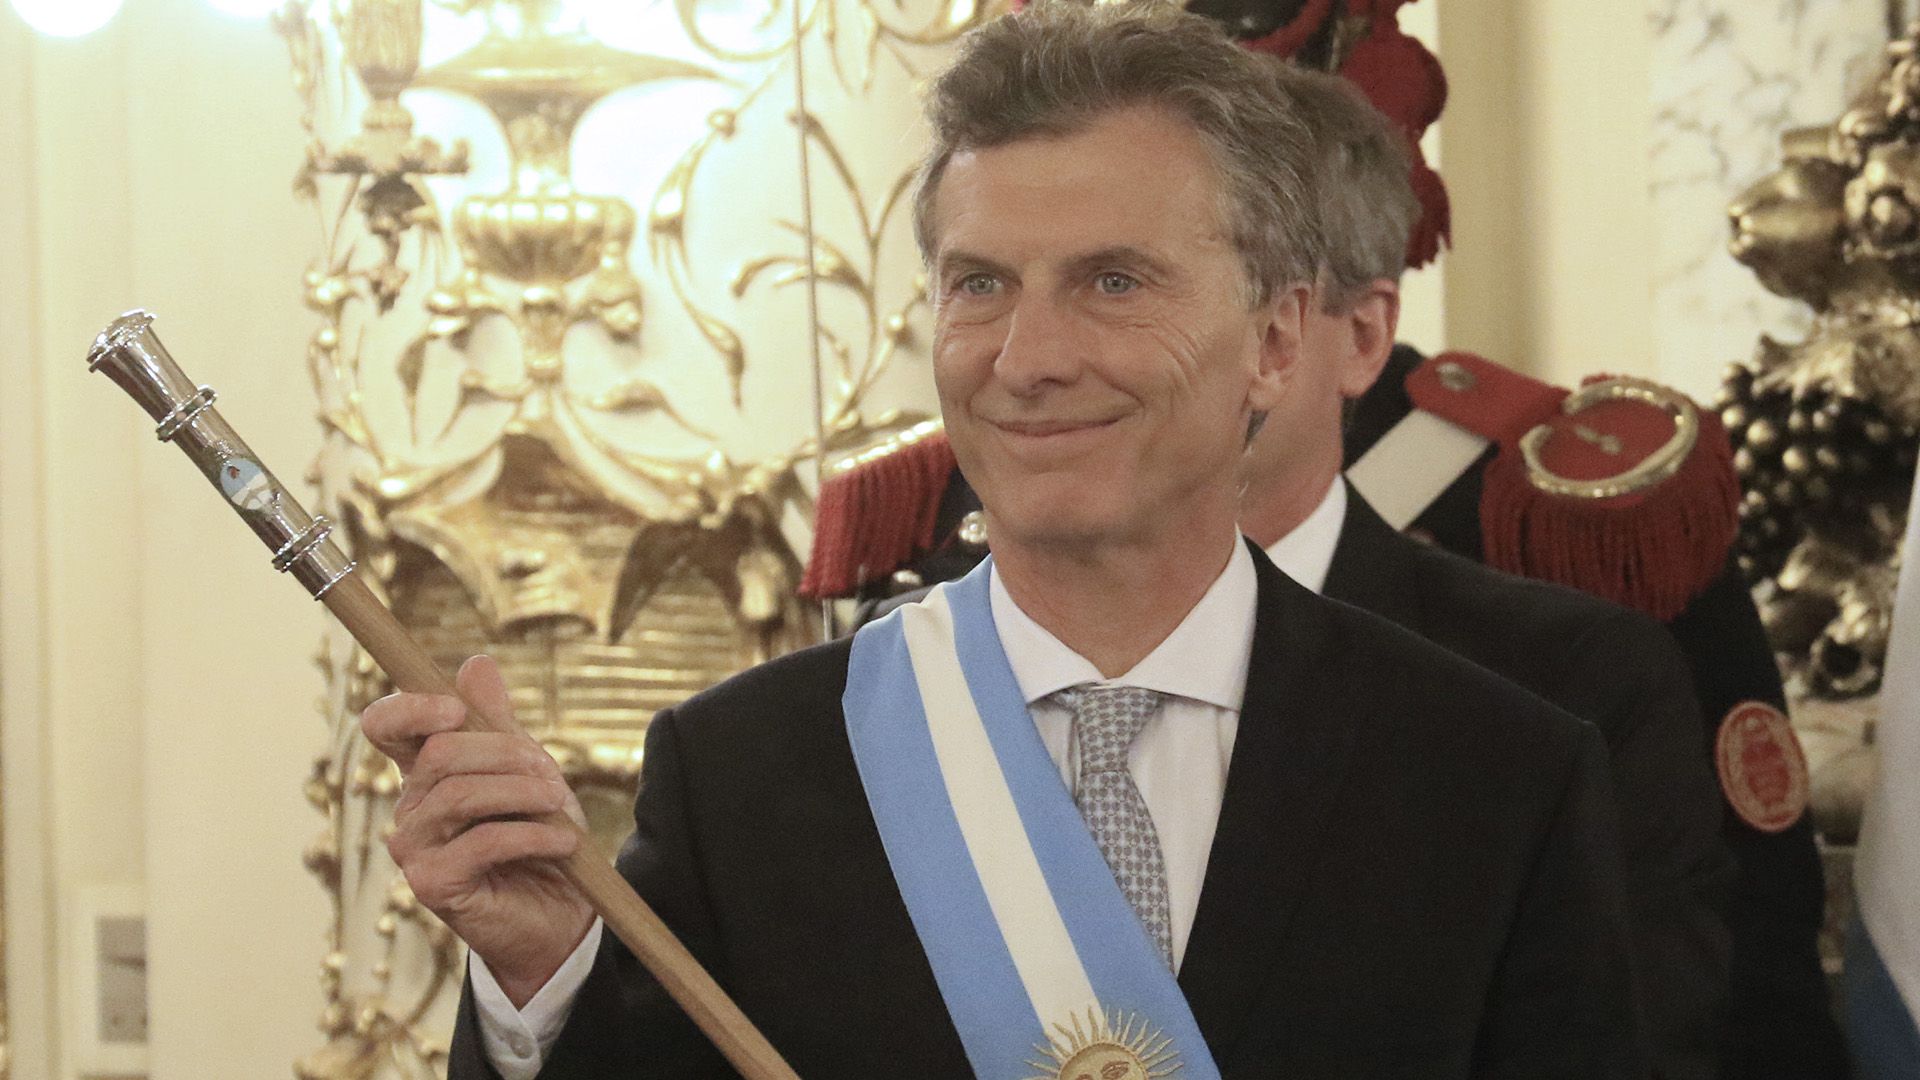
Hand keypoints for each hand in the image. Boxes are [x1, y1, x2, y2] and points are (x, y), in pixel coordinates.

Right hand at [362, 655, 596, 1006]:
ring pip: (461, 794)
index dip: (409, 707)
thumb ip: (499, 723)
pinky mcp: (432, 885)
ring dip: (524, 793)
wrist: (559, 916)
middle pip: (439, 753)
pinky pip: (483, 841)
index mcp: (424, 774)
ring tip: (562, 806)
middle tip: (552, 774)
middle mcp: (409, 809)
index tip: (456, 708)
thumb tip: (476, 663)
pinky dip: (533, 834)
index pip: (385, 726)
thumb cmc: (539, 837)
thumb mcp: (528, 771)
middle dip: (506, 754)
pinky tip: (564, 842)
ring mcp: (413, 849)